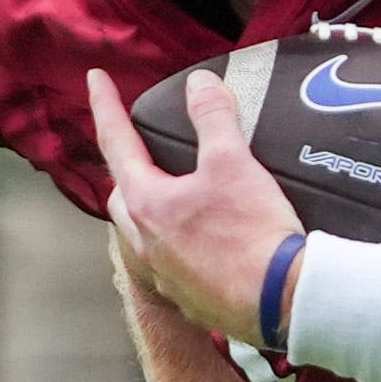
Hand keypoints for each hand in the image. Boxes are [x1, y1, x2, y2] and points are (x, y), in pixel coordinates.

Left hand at [88, 64, 301, 343]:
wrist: (285, 301)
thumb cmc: (254, 234)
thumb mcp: (233, 162)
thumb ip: (212, 117)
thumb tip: (200, 84)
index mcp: (147, 205)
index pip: (116, 143)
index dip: (106, 106)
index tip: (95, 80)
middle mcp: (147, 244)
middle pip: (123, 197)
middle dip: (126, 171)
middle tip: (139, 153)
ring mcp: (167, 278)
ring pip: (145, 237)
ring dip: (153, 215)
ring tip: (175, 201)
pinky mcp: (194, 301)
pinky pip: (175, 268)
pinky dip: (183, 250)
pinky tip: (206, 245)